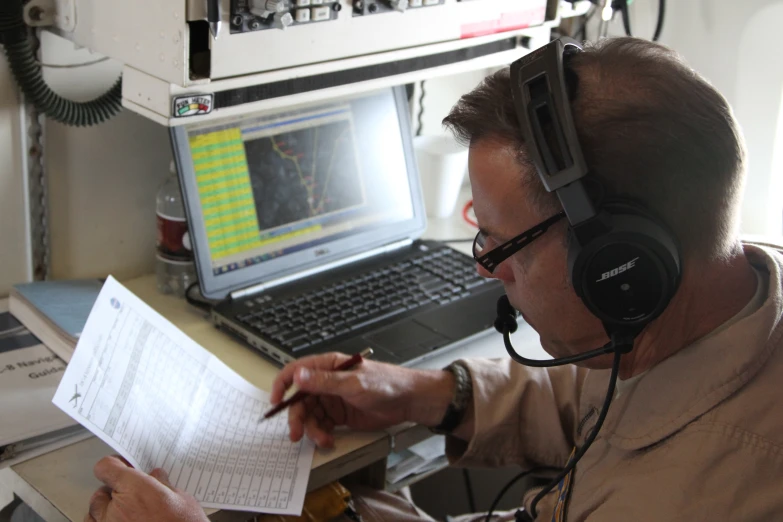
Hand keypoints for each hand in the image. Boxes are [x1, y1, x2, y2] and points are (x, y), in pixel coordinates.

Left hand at [86, 455, 207, 521]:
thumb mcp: (182, 500)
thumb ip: (164, 485)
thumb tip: (156, 477)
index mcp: (134, 490)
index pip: (106, 468)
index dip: (114, 465)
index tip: (122, 466)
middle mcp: (116, 510)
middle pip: (100, 493)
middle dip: (113, 492)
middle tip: (130, 494)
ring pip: (93, 515)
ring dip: (105, 512)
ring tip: (123, 514)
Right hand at [270, 352, 453, 447]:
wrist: (408, 401)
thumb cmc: (386, 384)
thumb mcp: (353, 383)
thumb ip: (325, 382)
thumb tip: (299, 376)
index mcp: (328, 366)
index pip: (296, 371)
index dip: (282, 384)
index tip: (275, 402)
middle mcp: (327, 382)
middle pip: (300, 399)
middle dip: (297, 417)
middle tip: (297, 434)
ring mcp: (333, 399)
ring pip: (310, 415)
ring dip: (311, 429)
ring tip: (322, 440)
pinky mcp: (339, 415)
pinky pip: (322, 425)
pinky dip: (321, 434)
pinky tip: (328, 440)